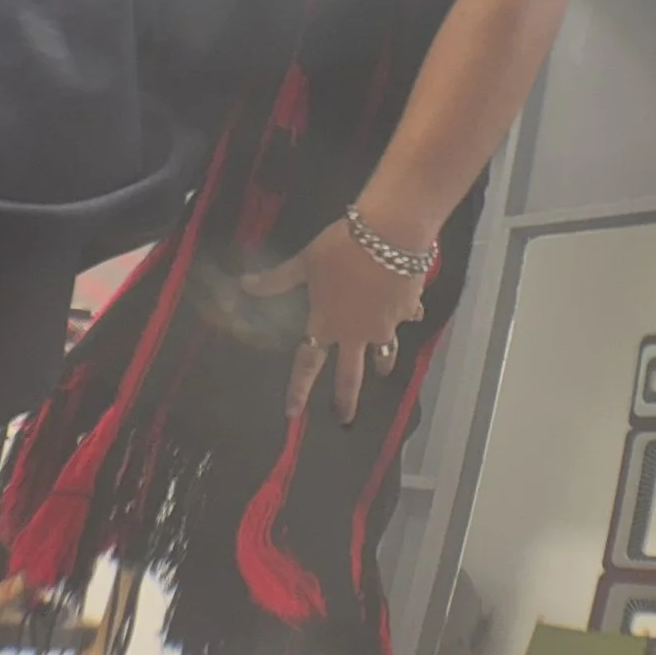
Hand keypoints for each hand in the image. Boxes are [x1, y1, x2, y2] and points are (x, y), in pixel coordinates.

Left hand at [241, 220, 425, 423]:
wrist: (390, 236)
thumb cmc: (340, 249)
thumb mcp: (305, 262)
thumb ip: (278, 279)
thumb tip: (244, 284)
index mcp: (327, 324)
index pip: (307, 364)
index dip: (298, 389)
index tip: (292, 414)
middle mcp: (356, 333)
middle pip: (350, 374)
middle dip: (346, 399)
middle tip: (345, 419)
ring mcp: (386, 325)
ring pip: (384, 353)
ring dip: (382, 364)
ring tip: (382, 371)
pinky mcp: (408, 309)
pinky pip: (407, 317)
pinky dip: (406, 316)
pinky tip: (410, 311)